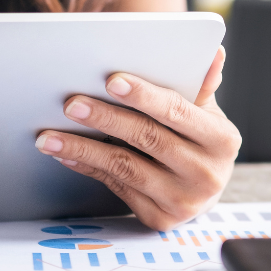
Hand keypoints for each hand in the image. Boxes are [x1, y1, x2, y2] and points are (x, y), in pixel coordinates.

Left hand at [35, 47, 241, 229]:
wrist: (203, 190)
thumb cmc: (198, 139)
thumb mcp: (205, 112)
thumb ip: (200, 85)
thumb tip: (213, 52)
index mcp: (221, 140)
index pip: (176, 111)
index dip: (143, 95)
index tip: (111, 81)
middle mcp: (206, 174)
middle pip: (146, 138)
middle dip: (104, 119)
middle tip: (71, 104)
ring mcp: (183, 201)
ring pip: (123, 167)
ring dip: (82, 149)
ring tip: (49, 136)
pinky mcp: (159, 219)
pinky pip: (115, 186)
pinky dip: (86, 167)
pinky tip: (64, 154)